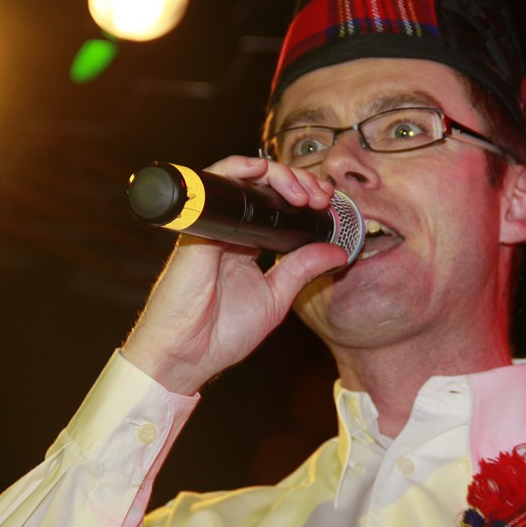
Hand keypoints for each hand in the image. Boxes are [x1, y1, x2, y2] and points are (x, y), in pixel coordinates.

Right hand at [119, 156, 347, 393]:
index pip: (274, 206)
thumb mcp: (276, 297)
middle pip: (261, 187)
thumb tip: (338, 251)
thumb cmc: (222, 333)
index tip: (327, 203)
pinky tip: (260, 170)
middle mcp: (227, 231)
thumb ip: (303, 269)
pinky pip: (212, 187)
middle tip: (320, 195)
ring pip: (240, 179)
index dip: (301, 196)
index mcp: (245, 245)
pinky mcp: (196, 229)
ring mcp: (211, 227)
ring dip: (275, 174)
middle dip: (296, 181)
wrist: (188, 356)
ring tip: (301, 190)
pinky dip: (236, 170)